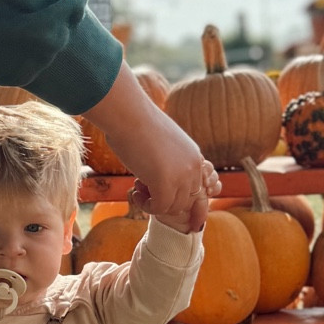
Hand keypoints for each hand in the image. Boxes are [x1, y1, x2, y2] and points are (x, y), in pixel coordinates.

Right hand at [81, 65, 218, 233]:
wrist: (128, 114)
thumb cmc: (137, 123)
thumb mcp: (162, 143)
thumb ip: (167, 159)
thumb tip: (158, 172)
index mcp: (194, 156)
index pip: (194, 189)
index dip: (175, 195)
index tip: (155, 190)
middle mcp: (193, 167)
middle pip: (185, 201)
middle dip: (165, 200)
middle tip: (144, 188)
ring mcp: (182, 176)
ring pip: (174, 207)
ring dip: (155, 205)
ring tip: (139, 191)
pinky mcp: (165, 183)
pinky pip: (159, 208)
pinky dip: (146, 207)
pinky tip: (135, 193)